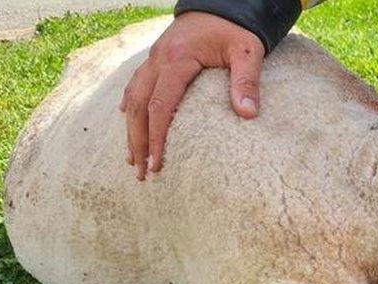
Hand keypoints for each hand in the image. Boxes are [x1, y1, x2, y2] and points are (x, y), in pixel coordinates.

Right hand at [120, 11, 264, 179]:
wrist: (223, 3)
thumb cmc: (237, 29)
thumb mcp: (247, 53)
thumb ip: (246, 82)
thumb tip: (247, 115)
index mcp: (177, 58)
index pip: (161, 105)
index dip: (157, 137)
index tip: (157, 163)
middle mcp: (158, 59)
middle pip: (138, 107)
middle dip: (138, 142)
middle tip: (141, 173)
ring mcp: (153, 58)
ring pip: (132, 98)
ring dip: (131, 130)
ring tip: (133, 159)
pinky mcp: (156, 59)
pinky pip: (136, 86)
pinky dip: (131, 108)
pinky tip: (129, 124)